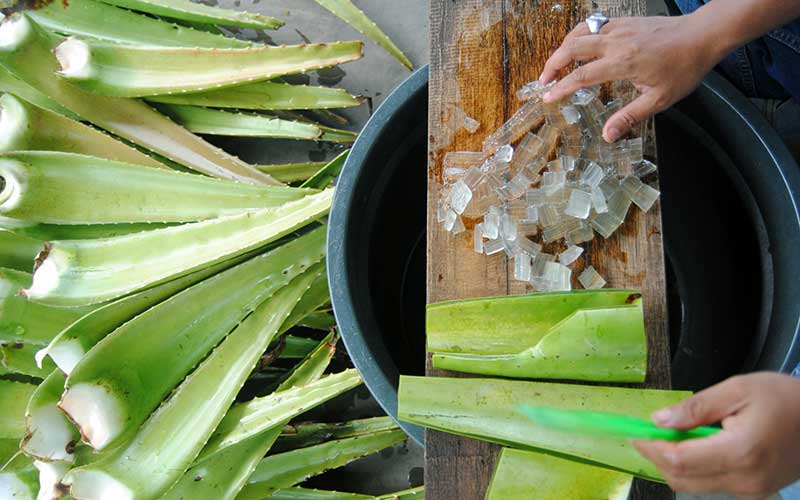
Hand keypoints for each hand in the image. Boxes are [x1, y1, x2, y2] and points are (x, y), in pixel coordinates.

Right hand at [540, 13, 725, 142]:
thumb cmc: (684, 68)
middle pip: (572, 48)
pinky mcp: (624, 21)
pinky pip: (593, 24)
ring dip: (563, 47)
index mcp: (623, 63)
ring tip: (555, 63)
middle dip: (553, 64)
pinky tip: (577, 45)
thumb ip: (630, 116)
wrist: (702, 36)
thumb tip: (608, 135)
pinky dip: (578, 35)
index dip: (561, 88)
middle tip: (544, 80)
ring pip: (580, 32)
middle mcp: (616, 42)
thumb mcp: (660, 99)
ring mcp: (619, 28)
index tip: (548, 97)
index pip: (582, 76)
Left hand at [633, 373, 799, 498]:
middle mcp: (746, 479)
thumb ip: (696, 407)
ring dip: (675, 464)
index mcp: (740, 452)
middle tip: (645, 436)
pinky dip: (694, 469)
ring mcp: (751, 490)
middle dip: (657, 458)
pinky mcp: (754, 492)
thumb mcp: (738, 389)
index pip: (679, 460)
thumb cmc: (787, 400)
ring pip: (694, 485)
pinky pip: (712, 485)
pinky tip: (694, 447)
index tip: (635, 434)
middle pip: (682, 478)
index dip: (651, 448)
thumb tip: (660, 421)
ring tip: (670, 437)